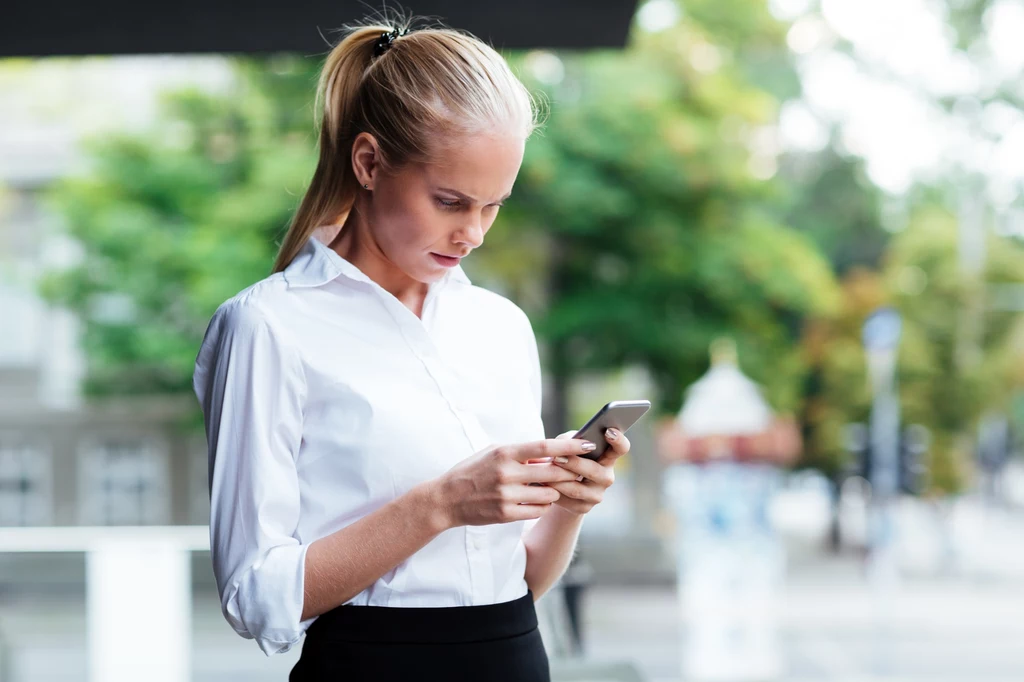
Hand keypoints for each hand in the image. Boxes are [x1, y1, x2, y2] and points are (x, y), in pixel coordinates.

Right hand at [436, 438, 596, 527]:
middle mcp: (507, 473)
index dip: (570, 445)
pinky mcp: (505, 514)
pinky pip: (538, 511)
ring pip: (549, 494)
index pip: (545, 447)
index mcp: (505, 453)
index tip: (587, 443)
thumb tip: (552, 453)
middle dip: (569, 472)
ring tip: (551, 487)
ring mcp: (506, 495)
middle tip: (578, 470)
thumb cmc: (473, 471)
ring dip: (555, 491)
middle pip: (553, 472)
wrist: (446, 499)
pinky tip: (539, 501)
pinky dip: (543, 505)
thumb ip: (521, 453)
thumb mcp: (493, 452)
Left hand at [544, 427, 630, 515]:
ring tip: (544, 472)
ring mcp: (597, 494)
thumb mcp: (568, 444)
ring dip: (559, 480)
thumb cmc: (567, 457)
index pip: (621, 448)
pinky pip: (567, 501)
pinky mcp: (583, 508)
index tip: (609, 431)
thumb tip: (567, 442)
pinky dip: (553, 492)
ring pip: (577, 489)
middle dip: (574, 464)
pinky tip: (543, 485)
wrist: (560, 487)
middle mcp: (607, 477)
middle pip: (594, 471)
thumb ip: (570, 439)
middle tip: (557, 458)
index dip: (618, 440)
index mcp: (607, 457)